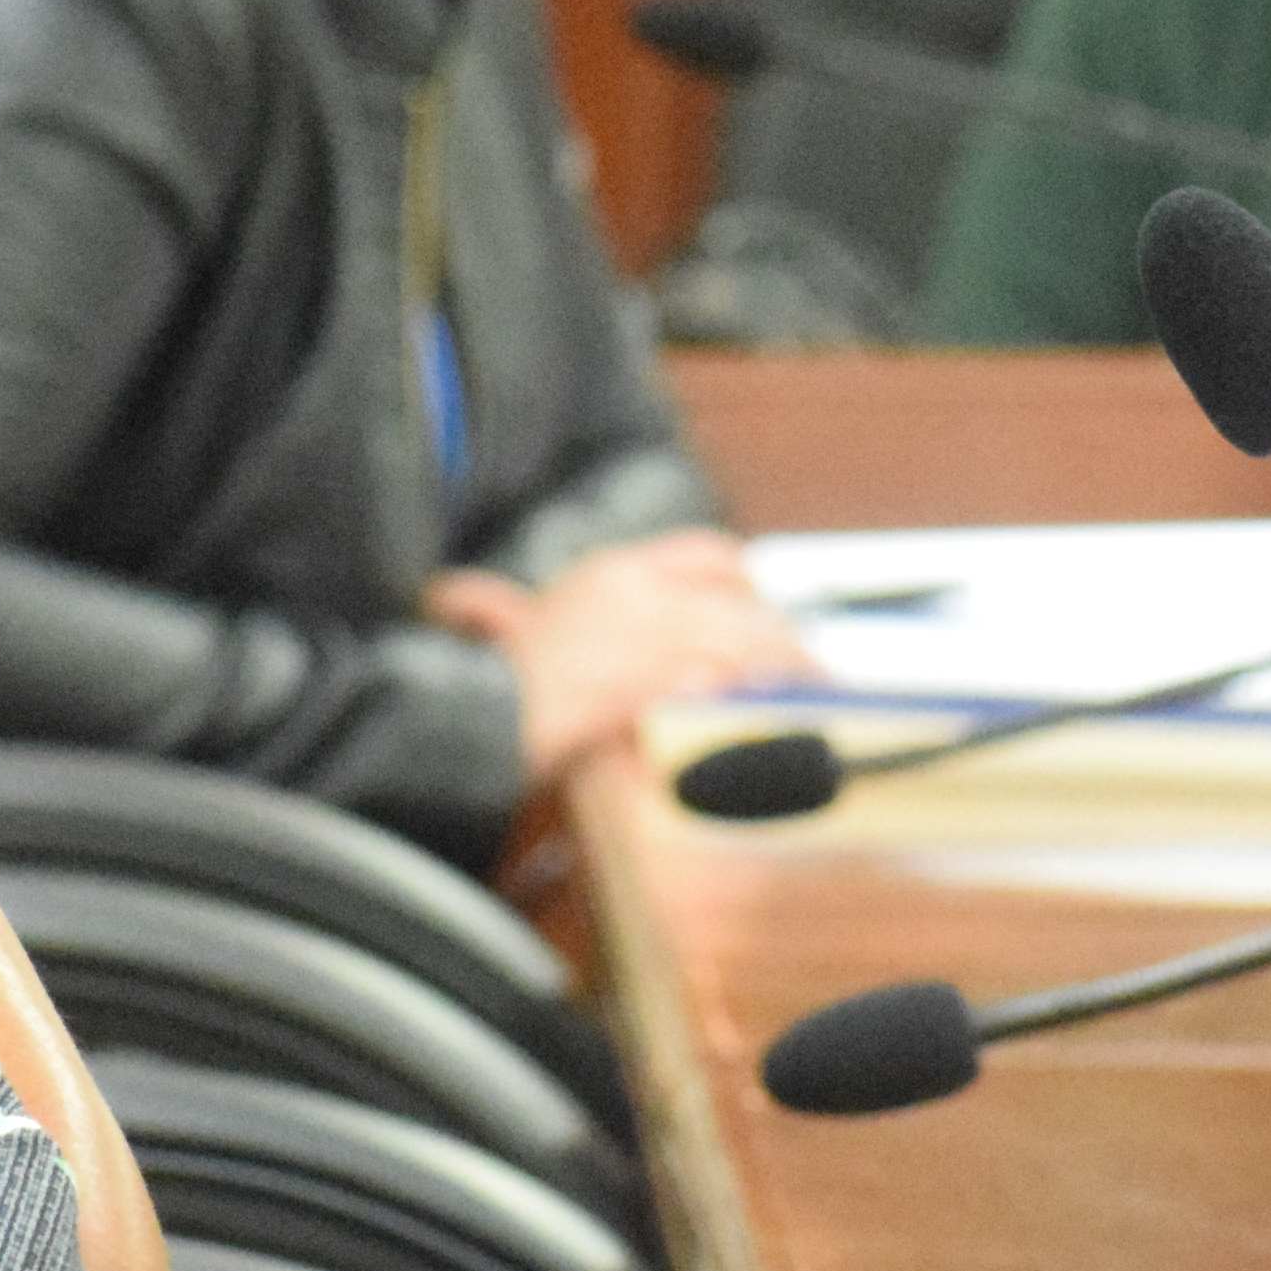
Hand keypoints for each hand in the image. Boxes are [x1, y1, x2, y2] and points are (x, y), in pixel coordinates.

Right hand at [450, 530, 803, 781]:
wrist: (476, 716)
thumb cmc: (488, 683)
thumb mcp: (501, 628)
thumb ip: (493, 607)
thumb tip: (453, 597)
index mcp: (610, 572)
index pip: (705, 555)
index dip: (746, 580)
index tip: (766, 605)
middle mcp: (641, 593)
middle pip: (741, 600)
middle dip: (781, 629)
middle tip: (809, 660)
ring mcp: (652, 634)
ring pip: (746, 638)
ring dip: (787, 664)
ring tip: (817, 688)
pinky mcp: (663, 680)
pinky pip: (731, 682)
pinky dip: (763, 695)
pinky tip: (785, 711)